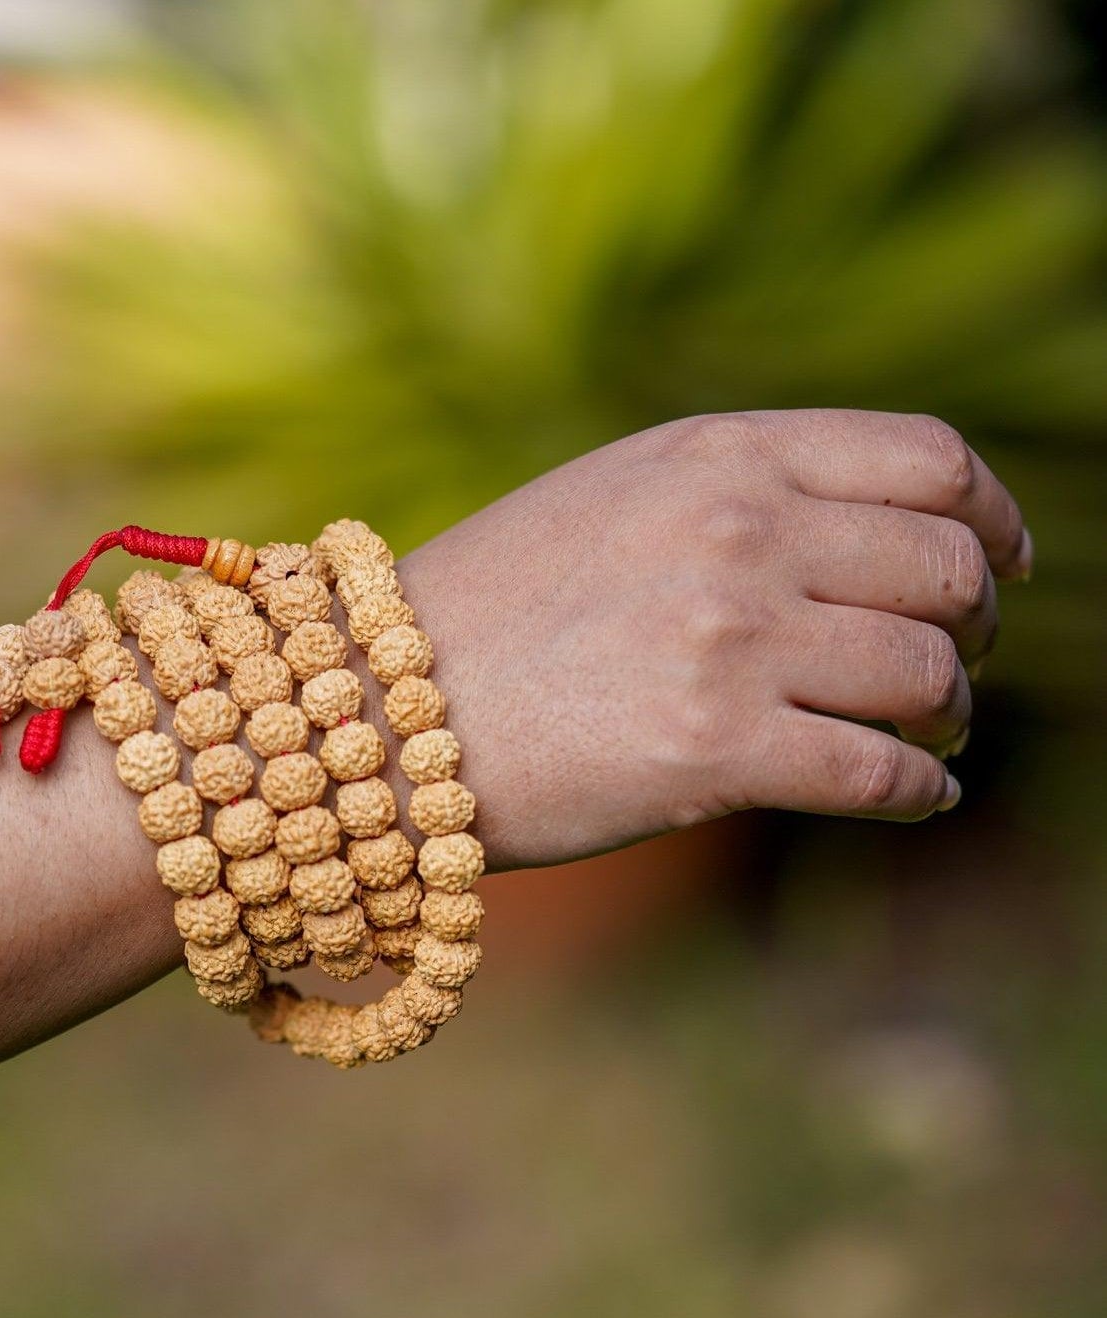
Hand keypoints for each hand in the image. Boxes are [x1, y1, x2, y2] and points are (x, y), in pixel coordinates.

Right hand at [397, 409, 1029, 871]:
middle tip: (956, 668)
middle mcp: (740, 529)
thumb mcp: (620, 500)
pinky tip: (916, 797)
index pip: (930, 460)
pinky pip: (879, 773)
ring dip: (951, 714)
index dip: (994, 518)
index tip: (1004, 566)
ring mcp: (731, 639)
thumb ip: (742, 496)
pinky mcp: (715, 750)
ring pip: (929, 675)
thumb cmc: (496, 610)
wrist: (378, 706)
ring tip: (929, 737)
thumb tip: (875, 545)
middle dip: (978, 627)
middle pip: (948, 569)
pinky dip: (920, 792)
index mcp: (722, 453)